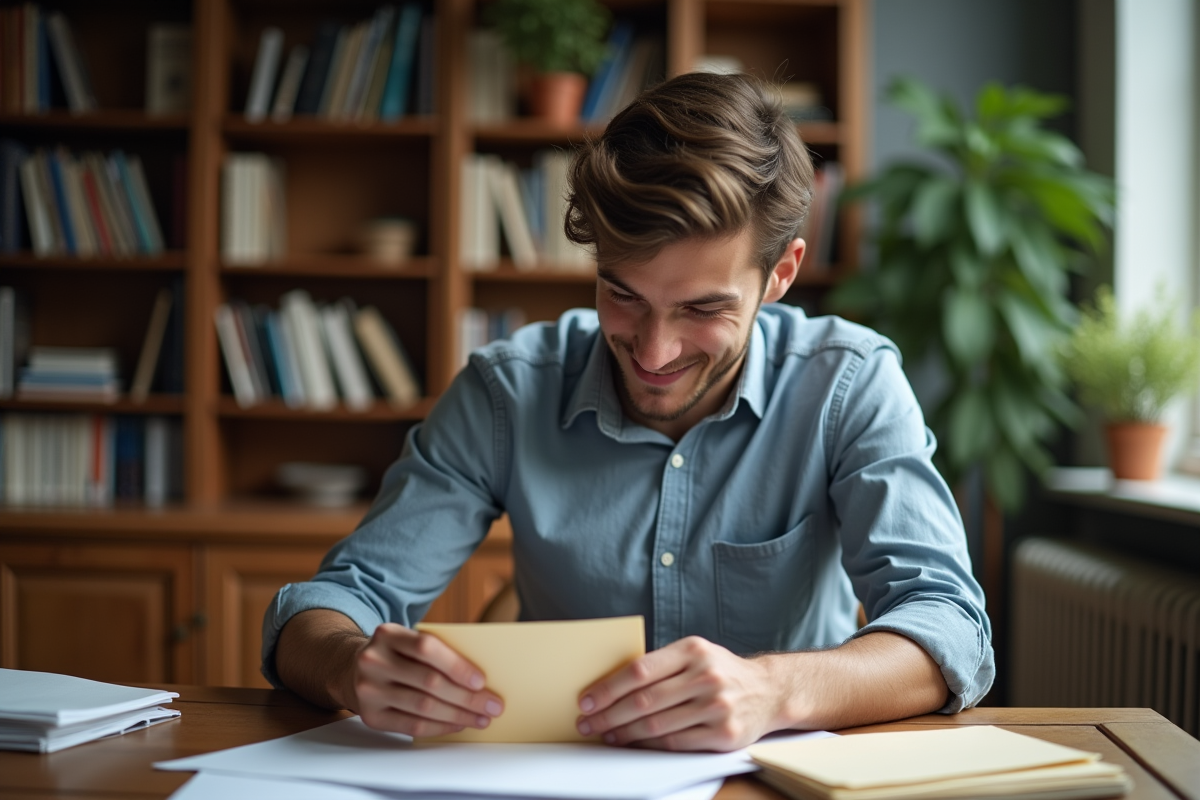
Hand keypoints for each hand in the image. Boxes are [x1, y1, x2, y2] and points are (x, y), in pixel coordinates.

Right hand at [351, 622, 504, 737]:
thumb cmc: (393, 654)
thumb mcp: (406, 640)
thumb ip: (435, 651)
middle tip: (492, 706)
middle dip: (467, 697)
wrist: (350, 668)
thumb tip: (479, 677)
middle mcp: (374, 661)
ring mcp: (369, 690)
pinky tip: (457, 724)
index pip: (426, 648)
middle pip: (429, 682)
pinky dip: (439, 727)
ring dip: (458, 715)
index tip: (482, 681)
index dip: (457, 666)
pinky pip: (411, 726)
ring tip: (480, 718)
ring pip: (423, 707)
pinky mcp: (370, 716)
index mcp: (388, 634)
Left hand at [575, 636, 785, 751]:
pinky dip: (647, 745)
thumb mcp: (696, 653)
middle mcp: (706, 676)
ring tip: (605, 734)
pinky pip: (674, 743)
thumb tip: (611, 684)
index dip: (608, 688)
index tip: (586, 699)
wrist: (769, 690)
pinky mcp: (723, 734)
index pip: (640, 670)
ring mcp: (716, 706)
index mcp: (693, 650)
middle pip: (644, 700)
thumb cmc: (721, 670)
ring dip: (623, 733)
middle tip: (587, 722)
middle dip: (608, 714)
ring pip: (656, 725)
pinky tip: (632, 743)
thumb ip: (662, 665)